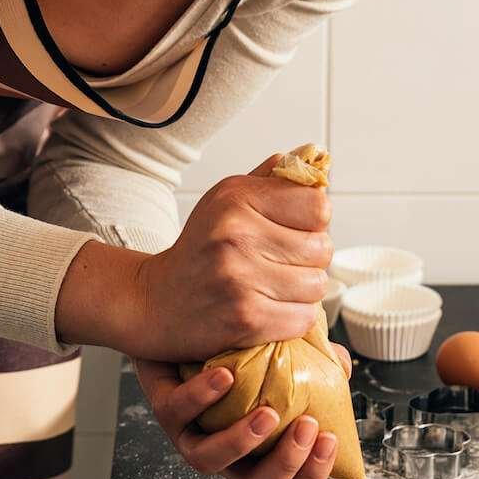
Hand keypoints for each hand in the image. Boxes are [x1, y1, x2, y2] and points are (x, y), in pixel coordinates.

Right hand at [132, 156, 332, 361]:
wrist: (155, 301)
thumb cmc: (200, 249)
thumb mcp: (226, 200)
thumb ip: (271, 181)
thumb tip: (313, 159)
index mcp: (237, 199)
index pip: (319, 206)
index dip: (313, 222)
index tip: (294, 231)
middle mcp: (237, 234)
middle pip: (323, 248)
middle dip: (309, 259)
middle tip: (279, 264)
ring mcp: (241, 278)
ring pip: (317, 286)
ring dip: (302, 292)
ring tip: (273, 287)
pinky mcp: (247, 318)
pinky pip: (303, 318)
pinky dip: (292, 318)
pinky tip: (268, 310)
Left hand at [134, 346, 352, 478]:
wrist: (186, 326)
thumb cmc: (243, 353)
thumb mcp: (289, 358)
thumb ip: (319, 363)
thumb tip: (344, 365)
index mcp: (262, 453)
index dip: (312, 476)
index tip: (330, 440)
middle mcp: (228, 454)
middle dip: (286, 464)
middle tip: (307, 426)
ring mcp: (194, 435)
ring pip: (210, 462)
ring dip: (243, 441)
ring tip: (267, 412)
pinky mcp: (166, 410)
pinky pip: (179, 414)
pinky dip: (203, 397)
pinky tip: (226, 377)